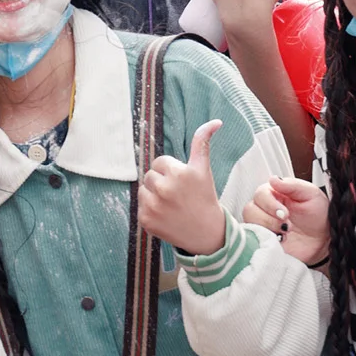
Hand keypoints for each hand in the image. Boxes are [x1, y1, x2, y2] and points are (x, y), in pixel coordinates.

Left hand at [137, 119, 227, 255]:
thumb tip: (215, 121)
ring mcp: (154, 205)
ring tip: (171, 204)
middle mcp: (165, 188)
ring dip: (153, 195)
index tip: (181, 182)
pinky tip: (165, 215)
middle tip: (177, 194)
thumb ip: (202, 143)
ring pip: (143, 190)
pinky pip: (140, 206)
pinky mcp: (146, 220)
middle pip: (150, 175)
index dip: (170, 171)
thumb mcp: (204, 170)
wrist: (206, 233)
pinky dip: (150, 210)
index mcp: (179, 173)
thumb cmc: (204, 198)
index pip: (159, 162)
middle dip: (161, 182)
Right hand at [244, 177, 329, 265]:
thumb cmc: (318, 216)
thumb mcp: (312, 195)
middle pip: (250, 210)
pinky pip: (252, 242)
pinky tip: (278, 242)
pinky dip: (263, 242)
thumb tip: (273, 179)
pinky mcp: (262, 242)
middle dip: (269, 219)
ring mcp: (262, 227)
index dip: (269, 204)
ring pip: (250, 225)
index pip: (259, 194)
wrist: (324, 240)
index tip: (285, 214)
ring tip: (285, 235)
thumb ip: (293, 185)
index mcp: (274, 194)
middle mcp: (264, 210)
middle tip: (287, 226)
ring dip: (268, 230)